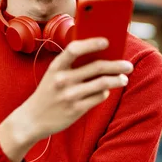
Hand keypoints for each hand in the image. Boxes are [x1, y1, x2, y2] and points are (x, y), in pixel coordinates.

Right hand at [0, 38, 132, 161]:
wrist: (32, 119)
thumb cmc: (47, 93)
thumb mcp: (53, 75)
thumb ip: (70, 66)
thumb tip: (99, 55)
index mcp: (56, 67)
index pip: (74, 49)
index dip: (92, 43)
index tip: (106, 42)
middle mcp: (62, 80)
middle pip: (97, 67)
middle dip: (116, 65)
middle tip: (128, 65)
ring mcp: (70, 95)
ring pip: (102, 83)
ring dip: (116, 80)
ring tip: (123, 78)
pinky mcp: (76, 109)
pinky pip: (98, 98)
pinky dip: (105, 93)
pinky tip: (105, 91)